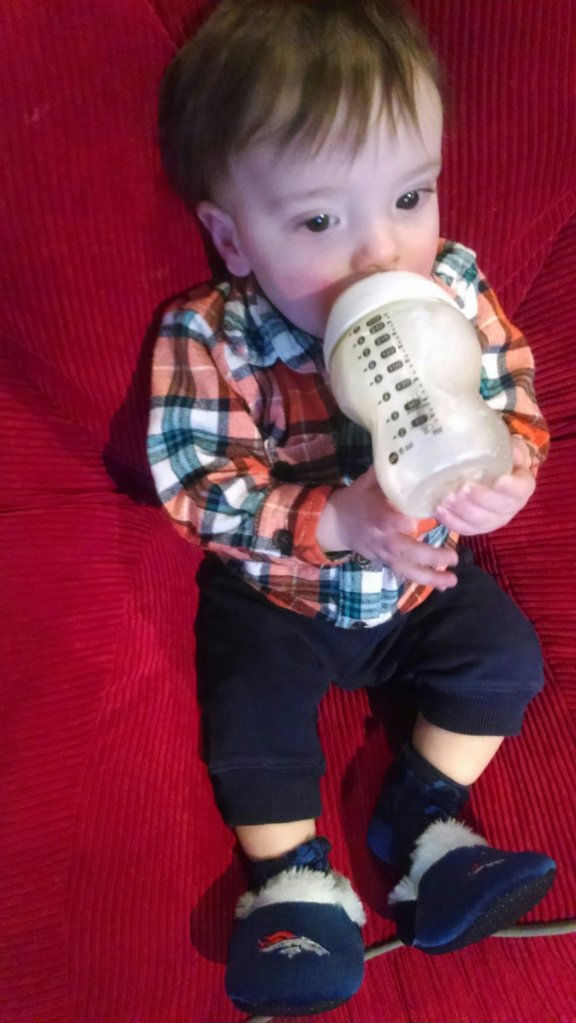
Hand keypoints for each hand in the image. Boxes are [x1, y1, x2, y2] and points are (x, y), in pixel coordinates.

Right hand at [317, 466, 457, 589]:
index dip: (398, 522)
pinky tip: (443, 584)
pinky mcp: (386, 562)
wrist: (336, 525)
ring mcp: (384, 553)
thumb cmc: (357, 499)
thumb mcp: (367, 482)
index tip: (413, 521)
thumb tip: (412, 453)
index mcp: (375, 515)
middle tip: (453, 557)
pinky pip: (405, 574)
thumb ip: (388, 473)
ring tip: (452, 580)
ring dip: (430, 577)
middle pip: (405, 550)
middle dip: (429, 556)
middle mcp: (382, 538)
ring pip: (407, 569)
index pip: (385, 520)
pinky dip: (424, 581)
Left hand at [435, 437, 534, 535]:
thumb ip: (509, 446)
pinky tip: (439, 509)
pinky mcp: (475, 527)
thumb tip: (508, 447)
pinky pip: (464, 529)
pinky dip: (451, 521)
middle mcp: (510, 507)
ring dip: (462, 511)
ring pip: (480, 522)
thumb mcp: (506, 447)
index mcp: (521, 486)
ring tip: (447, 498)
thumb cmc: (498, 459)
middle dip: (480, 499)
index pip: (521, 489)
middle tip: (463, 487)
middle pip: (498, 509)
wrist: (488, 474)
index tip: (498, 480)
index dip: (511, 487)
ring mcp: (492, 520)